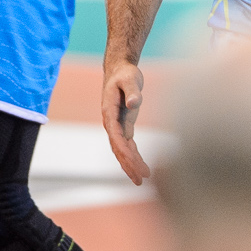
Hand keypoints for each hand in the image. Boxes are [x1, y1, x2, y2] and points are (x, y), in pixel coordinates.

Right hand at [101, 57, 151, 185]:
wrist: (119, 70)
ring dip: (131, 165)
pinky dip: (134, 157)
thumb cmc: (124, 74)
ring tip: (142, 180)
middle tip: (141, 179)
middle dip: (129, 164)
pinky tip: (141, 167)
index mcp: (109, 112)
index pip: (116, 136)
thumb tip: (134, 104)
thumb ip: (132, 91)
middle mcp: (110, 122)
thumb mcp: (130, 79)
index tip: (135, 162)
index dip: (124, 151)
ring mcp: (117, 126)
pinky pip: (128, 145)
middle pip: (118, 148)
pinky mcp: (124, 126)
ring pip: (122, 150)